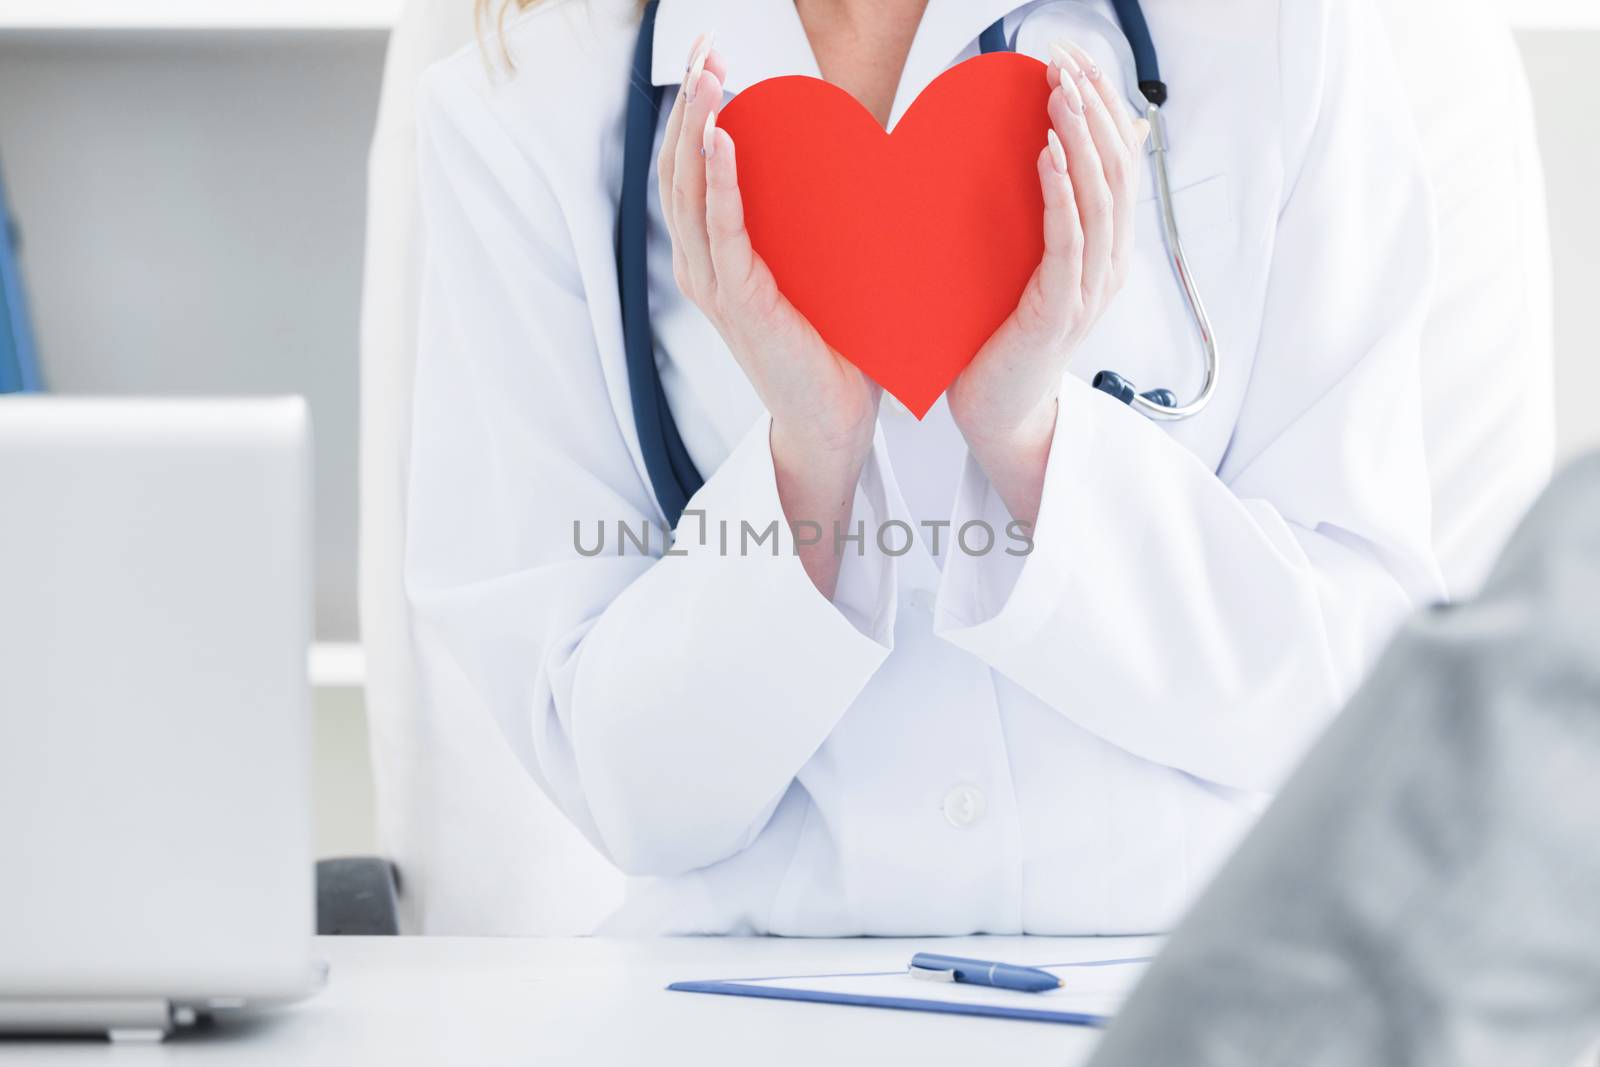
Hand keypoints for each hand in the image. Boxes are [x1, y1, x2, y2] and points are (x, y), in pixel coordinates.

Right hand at [659, 36, 878, 595]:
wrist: (831, 422)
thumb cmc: (828, 351)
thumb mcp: (813, 274)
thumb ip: (809, 227)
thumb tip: (845, 169)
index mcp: (714, 258)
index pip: (689, 170)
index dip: (693, 110)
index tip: (712, 58)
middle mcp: (702, 267)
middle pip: (678, 167)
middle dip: (690, 100)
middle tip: (705, 46)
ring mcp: (715, 286)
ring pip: (690, 189)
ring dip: (697, 124)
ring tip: (710, 73)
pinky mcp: (740, 303)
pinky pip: (723, 230)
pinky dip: (719, 180)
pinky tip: (721, 135)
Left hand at [945, 42, 1149, 525]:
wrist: (999, 413)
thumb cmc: (1003, 342)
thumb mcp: (1027, 268)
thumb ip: (1044, 219)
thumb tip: (1049, 157)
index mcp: (1104, 253)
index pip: (1118, 163)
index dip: (1102, 108)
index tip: (1073, 62)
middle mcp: (1108, 267)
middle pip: (1117, 170)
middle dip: (1092, 108)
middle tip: (1065, 62)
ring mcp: (1090, 289)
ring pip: (1102, 198)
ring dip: (1081, 138)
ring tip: (1059, 95)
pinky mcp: (1061, 310)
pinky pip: (1071, 241)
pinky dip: (1063, 193)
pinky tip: (1049, 155)